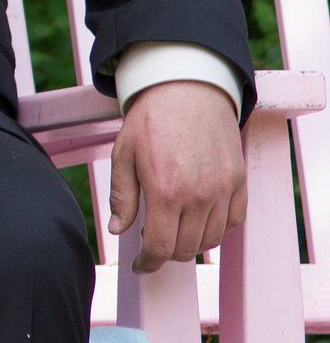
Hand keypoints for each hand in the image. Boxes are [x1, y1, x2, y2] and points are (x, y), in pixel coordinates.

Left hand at [108, 79, 246, 272]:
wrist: (186, 89)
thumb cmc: (150, 121)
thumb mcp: (123, 154)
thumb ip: (122, 196)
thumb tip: (117, 230)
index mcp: (166, 191)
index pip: (162, 247)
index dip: (149, 263)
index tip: (140, 266)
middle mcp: (199, 195)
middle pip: (187, 248)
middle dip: (167, 252)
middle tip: (153, 241)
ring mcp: (223, 189)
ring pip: (211, 239)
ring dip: (191, 242)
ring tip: (174, 227)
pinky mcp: (239, 181)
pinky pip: (233, 221)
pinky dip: (218, 228)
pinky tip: (199, 218)